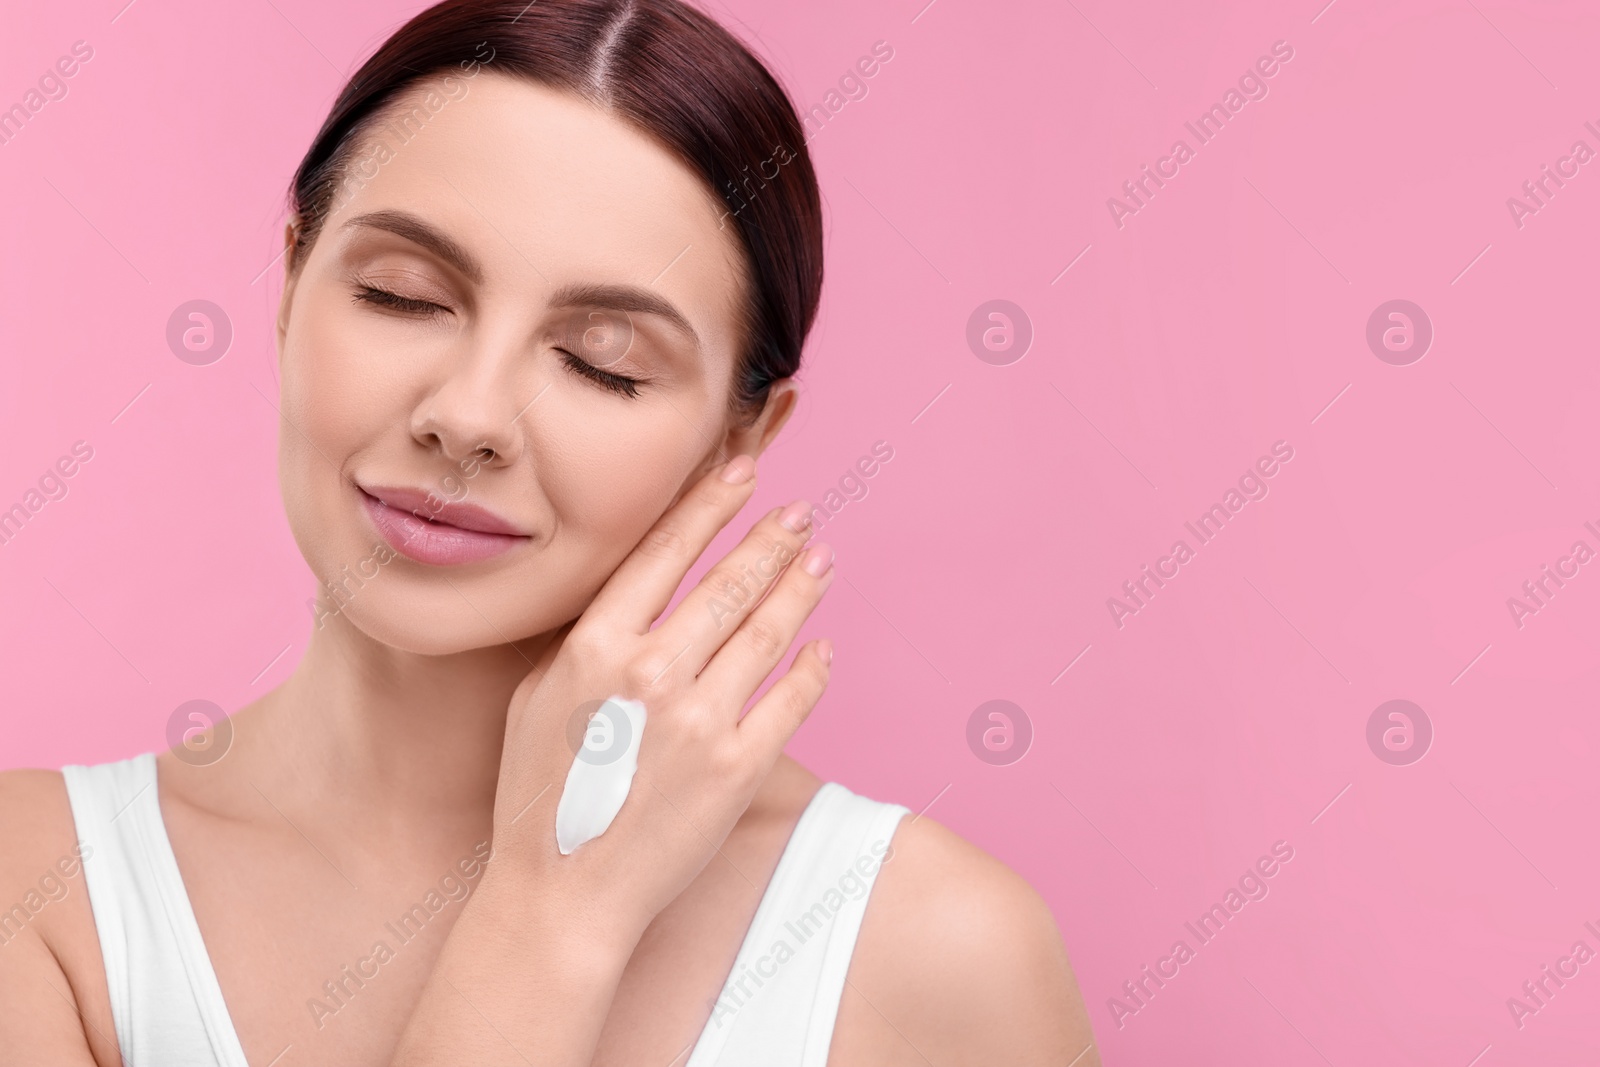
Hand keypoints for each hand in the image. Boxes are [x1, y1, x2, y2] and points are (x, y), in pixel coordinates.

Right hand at [488, 453, 834, 941]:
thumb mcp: (537, 696)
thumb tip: (632, 584)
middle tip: (799, 510)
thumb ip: (585, 637)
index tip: (742, 472)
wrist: (562, 893)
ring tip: (820, 559)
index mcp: (595, 647)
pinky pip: (791, 700)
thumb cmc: (539, 794)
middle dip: (770, 537)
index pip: (665, 552)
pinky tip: (823, 646)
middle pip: (729, 582)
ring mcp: (700, 721)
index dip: (711, 504)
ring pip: (768, 631)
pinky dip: (813, 668)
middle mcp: (651, 673)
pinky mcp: (738, 768)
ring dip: (800, 588)